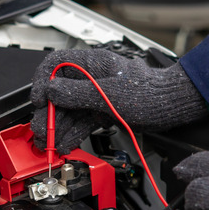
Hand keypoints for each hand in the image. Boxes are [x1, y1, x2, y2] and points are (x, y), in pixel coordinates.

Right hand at [30, 49, 208, 153]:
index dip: (42, 82)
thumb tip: (51, 91)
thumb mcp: (109, 94)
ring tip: (48, 144)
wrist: (171, 108)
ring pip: (69, 112)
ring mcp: (95, 96)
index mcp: (91, 64)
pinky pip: (81, 123)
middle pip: (59, 94)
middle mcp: (90, 79)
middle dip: (47, 114)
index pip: (55, 66)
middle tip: (40, 132)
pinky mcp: (101, 112)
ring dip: (57, 129)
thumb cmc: (150, 94)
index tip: (37, 101)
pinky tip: (64, 145)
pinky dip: (72, 134)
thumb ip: (77, 94)